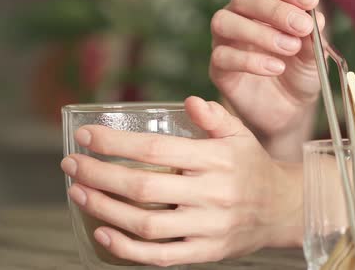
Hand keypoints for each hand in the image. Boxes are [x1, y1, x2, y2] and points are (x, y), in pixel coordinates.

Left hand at [61, 96, 302, 265]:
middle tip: (71, 164)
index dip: (116, 144)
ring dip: (105, 209)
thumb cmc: (254, 166)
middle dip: (99, 175)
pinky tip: (103, 231)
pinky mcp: (207, 252)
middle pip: (143, 188)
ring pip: (147, 224)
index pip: (157, 151)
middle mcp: (213, 194)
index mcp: (218, 160)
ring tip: (79, 193)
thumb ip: (216, 117)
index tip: (87, 135)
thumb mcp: (241, 135)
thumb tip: (189, 101)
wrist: (283, 208)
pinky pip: (162, 255)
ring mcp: (209, 227)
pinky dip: (127, 248)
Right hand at [210, 0, 325, 138]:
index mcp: (263, 4)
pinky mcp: (219, 69)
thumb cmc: (300, 73)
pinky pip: (223, 57)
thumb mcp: (314, 54)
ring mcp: (225, 42)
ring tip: (289, 48)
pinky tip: (275, 68)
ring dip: (259, 32)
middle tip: (302, 26)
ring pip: (225, 22)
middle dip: (275, 10)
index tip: (311, 0)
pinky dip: (250, 61)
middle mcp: (239, 16)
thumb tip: (316, 17)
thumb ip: (313, 36)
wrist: (290, 110)